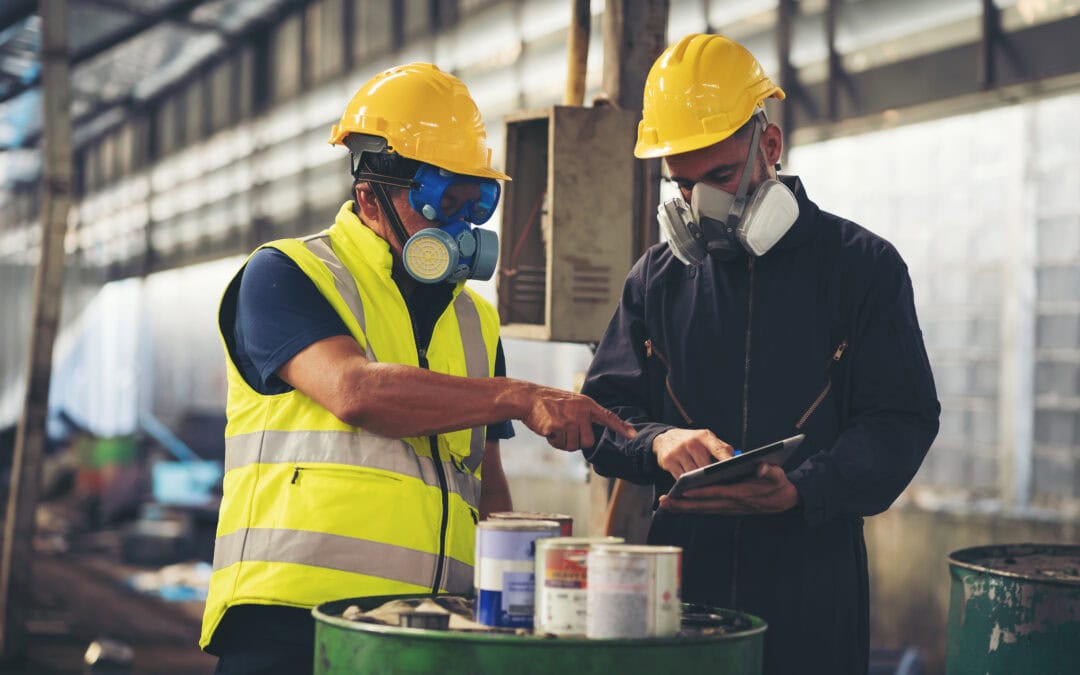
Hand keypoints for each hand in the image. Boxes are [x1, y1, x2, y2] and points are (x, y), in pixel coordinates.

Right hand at [520, 385, 636, 450]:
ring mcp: (569, 420)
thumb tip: (590, 438)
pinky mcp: (557, 427)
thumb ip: (584, 417)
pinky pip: (560, 445)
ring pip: (573, 446)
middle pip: (588, 442)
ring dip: (563, 442)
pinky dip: (553, 441)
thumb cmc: (550, 404)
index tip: (633, 435)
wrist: (529, 398)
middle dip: (577, 441)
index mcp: (587, 405)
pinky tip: (548, 429)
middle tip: (565, 431)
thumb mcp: (572, 404)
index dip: (621, 427)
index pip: (608, 417)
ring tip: (555, 427)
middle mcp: (581, 412)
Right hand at [652, 428, 733, 477]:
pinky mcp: (668, 462)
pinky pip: (681, 478)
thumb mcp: (707, 439)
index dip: (728, 461)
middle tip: (718, 484)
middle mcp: (691, 442)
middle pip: (706, 467)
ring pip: (693, 475)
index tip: (736, 470)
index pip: (719, 449)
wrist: (665, 438)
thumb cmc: (693, 441)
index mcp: (704, 436)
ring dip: (699, 482)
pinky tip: (690, 484)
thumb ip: (721, 449)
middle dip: (712, 476)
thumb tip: (737, 463)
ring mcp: (678, 452)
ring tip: (705, 485)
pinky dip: (687, 483)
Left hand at [657, 463, 799, 514]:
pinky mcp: (726, 510)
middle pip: (704, 505)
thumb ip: (769, 471)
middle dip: (684, 504)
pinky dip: (691, 509)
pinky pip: (706, 510)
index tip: (685, 489)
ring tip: (664, 503)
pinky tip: (678, 506)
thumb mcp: (778, 475)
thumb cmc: (778, 484)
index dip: (701, 492)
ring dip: (683, 508)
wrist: (784, 501)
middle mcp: (733, 505)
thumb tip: (761, 468)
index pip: (718, 493)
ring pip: (702, 510)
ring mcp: (729, 509)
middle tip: (664, 501)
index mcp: (743, 494)